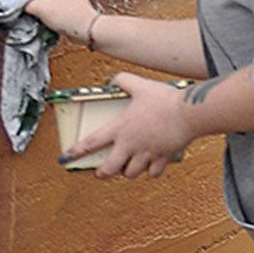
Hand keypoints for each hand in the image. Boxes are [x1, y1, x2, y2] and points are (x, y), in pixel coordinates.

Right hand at [19, 0, 96, 38]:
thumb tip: (22, 4)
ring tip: (31, 9)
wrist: (87, 29)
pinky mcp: (72, 5)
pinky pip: (55, 2)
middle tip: (23, 1)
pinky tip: (42, 15)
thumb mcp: (41, 8)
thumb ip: (27, 3)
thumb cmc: (66, 16)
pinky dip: (46, 7)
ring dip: (39, 0)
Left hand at [69, 73, 191, 178]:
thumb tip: (114, 79)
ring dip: (128, 171)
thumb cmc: (165, 100)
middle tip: (101, 172)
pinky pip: (154, 173)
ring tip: (129, 167)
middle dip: (103, 173)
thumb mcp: (142, 86)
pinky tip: (152, 167)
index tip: (65, 158)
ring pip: (131, 173)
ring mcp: (146, 154)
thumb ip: (125, 81)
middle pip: (109, 168)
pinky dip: (151, 172)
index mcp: (121, 128)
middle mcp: (130, 145)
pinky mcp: (163, 158)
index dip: (76, 151)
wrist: (188, 113)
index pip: (91, 142)